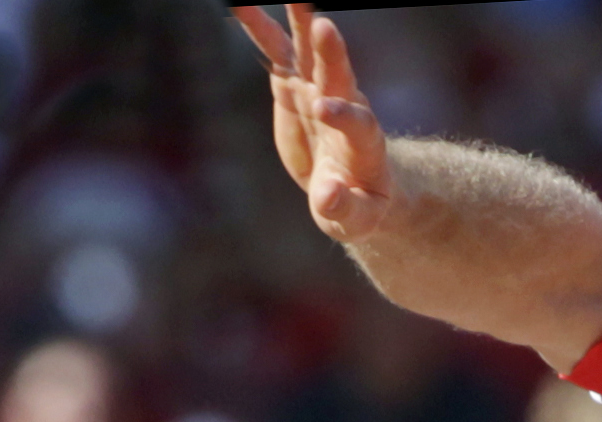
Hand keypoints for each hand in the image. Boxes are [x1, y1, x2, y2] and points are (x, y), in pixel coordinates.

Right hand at [234, 7, 392, 243]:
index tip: (323, 110)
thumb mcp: (356, 220)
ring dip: (297, 21)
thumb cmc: (360, 207)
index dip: (342, 114)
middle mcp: (343, 106)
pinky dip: (258, 28)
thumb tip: (327, 197)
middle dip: (329, 51)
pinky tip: (238, 4)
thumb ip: (343, 208)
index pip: (357, 122)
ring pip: (306, 51)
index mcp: (363, 141)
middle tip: (322, 23)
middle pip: (337, 75)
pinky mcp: (291, 85)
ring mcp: (315, 89)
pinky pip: (275, 52)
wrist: (352, 187)